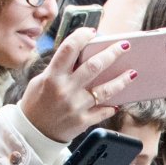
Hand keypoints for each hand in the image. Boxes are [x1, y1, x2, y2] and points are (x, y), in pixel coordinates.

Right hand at [20, 28, 136, 143]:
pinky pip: (103, 111)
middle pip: (94, 66)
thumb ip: (59, 68)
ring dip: (122, 80)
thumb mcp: (40, 81)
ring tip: (133, 72)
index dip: (82, 36)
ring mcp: (76, 106)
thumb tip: (81, 55)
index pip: (69, 49)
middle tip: (125, 45)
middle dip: (112, 53)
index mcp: (52, 76)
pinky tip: (120, 100)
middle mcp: (65, 90)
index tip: (93, 31)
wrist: (32, 132)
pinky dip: (112, 105)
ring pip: (105, 90)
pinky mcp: (83, 121)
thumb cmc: (36, 103)